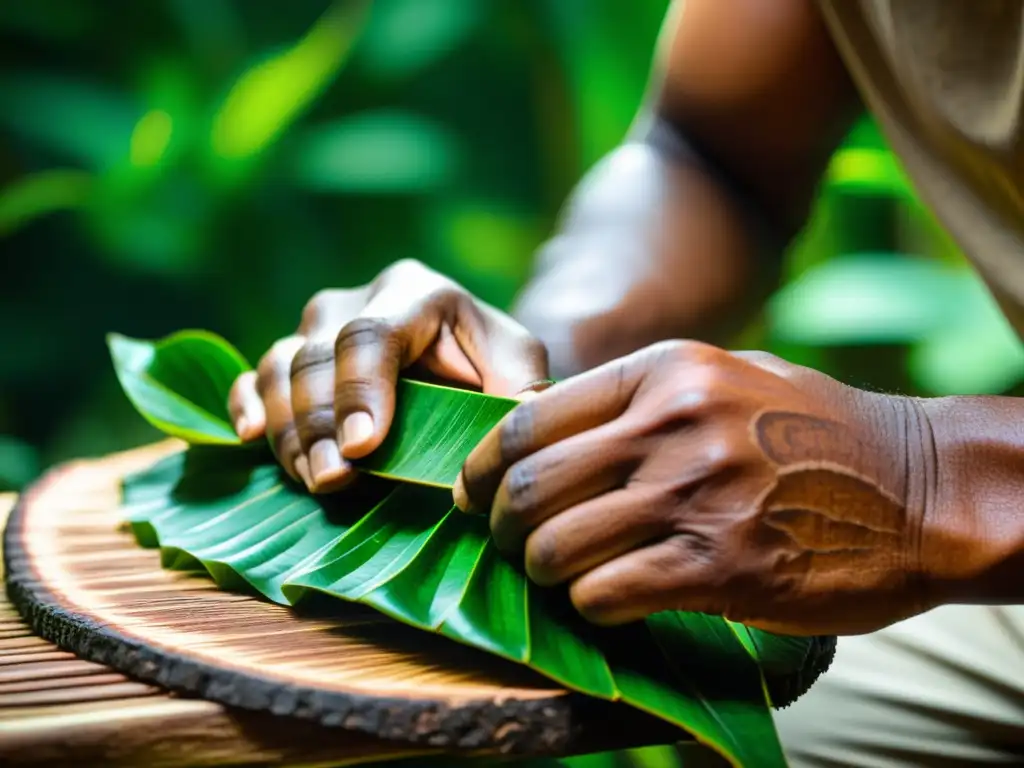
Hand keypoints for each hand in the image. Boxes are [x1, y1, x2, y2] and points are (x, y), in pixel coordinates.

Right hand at [228, 259, 548, 492]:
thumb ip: (519, 393)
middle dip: (320, 423)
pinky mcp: (293, 360)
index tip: (362, 446)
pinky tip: (251, 437)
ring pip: (279, 368)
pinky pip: (252, 376)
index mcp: (415, 292)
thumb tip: (501, 448)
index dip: (360, 390)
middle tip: (335, 478)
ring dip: (290, 430)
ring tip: (314, 479)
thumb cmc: (495, 366)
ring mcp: (317, 329)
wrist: (467, 361)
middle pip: (317, 356)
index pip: (372, 334)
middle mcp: (356, 301)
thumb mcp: (520, 370)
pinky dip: (246, 405)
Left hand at [454, 340, 934, 635]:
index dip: (483, 465)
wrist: (921, 488)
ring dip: (542, 571)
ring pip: (558, 545)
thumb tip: (548, 425)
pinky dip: (591, 606)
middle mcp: (672, 425)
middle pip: (531, 484)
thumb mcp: (727, 377)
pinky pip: (607, 593)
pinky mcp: (721, 565)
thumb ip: (640, 396)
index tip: (473, 493)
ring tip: (557, 576)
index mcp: (665, 371)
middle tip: (508, 544)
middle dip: (501, 525)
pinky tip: (608, 602)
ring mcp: (695, 494)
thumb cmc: (817, 432)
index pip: (529, 418)